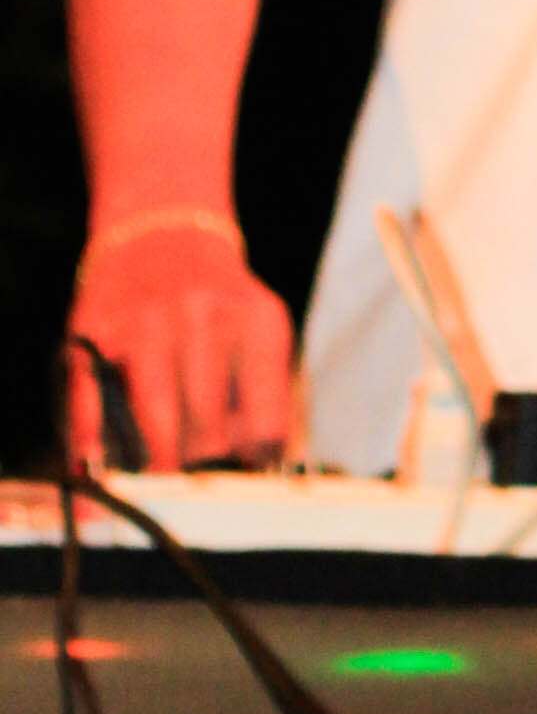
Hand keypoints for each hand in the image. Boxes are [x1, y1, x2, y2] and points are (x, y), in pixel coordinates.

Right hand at [66, 220, 297, 468]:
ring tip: (157, 478)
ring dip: (157, 463)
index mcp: (256, 320)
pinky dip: (94, 443)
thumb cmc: (217, 304)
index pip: (263, 420)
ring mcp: (144, 324)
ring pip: (156, 422)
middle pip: (208, 428)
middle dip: (201, 463)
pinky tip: (100, 462)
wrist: (163, 236)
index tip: (240, 472)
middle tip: (193, 474)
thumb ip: (265, 396)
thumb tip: (266, 468)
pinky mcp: (95, 335)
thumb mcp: (258, 329)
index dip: (251, 460)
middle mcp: (203, 317)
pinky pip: (92, 405)